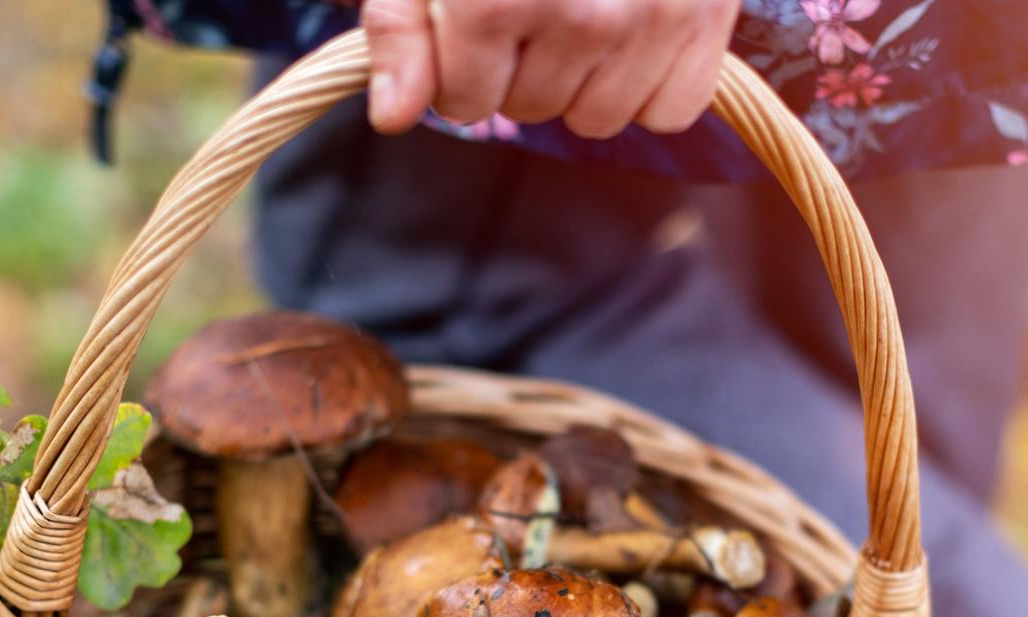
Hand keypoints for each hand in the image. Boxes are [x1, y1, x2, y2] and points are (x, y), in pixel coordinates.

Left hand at [362, 0, 740, 138]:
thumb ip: (401, 24)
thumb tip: (394, 115)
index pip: (464, 103)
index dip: (458, 67)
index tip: (472, 18)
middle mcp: (579, 16)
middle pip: (529, 111)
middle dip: (520, 67)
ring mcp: (650, 19)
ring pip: (596, 120)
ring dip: (583, 80)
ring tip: (586, 7)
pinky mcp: (705, 18)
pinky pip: (670, 111)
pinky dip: (651, 84)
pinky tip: (637, 31)